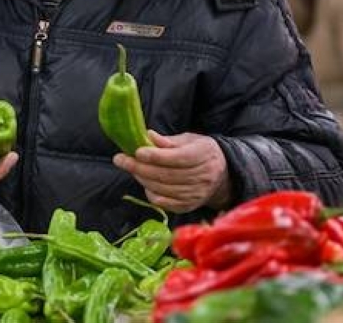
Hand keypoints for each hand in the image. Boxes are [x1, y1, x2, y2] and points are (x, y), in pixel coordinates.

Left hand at [113, 131, 230, 212]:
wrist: (222, 176)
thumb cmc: (200, 152)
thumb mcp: (189, 140)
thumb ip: (168, 141)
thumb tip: (148, 136)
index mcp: (203, 155)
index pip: (177, 158)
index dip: (156, 156)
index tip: (137, 151)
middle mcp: (202, 177)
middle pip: (166, 175)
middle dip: (140, 167)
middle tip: (120, 159)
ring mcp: (196, 194)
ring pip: (163, 189)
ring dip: (142, 179)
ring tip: (129, 168)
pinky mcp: (188, 206)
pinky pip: (164, 203)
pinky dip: (151, 193)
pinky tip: (144, 183)